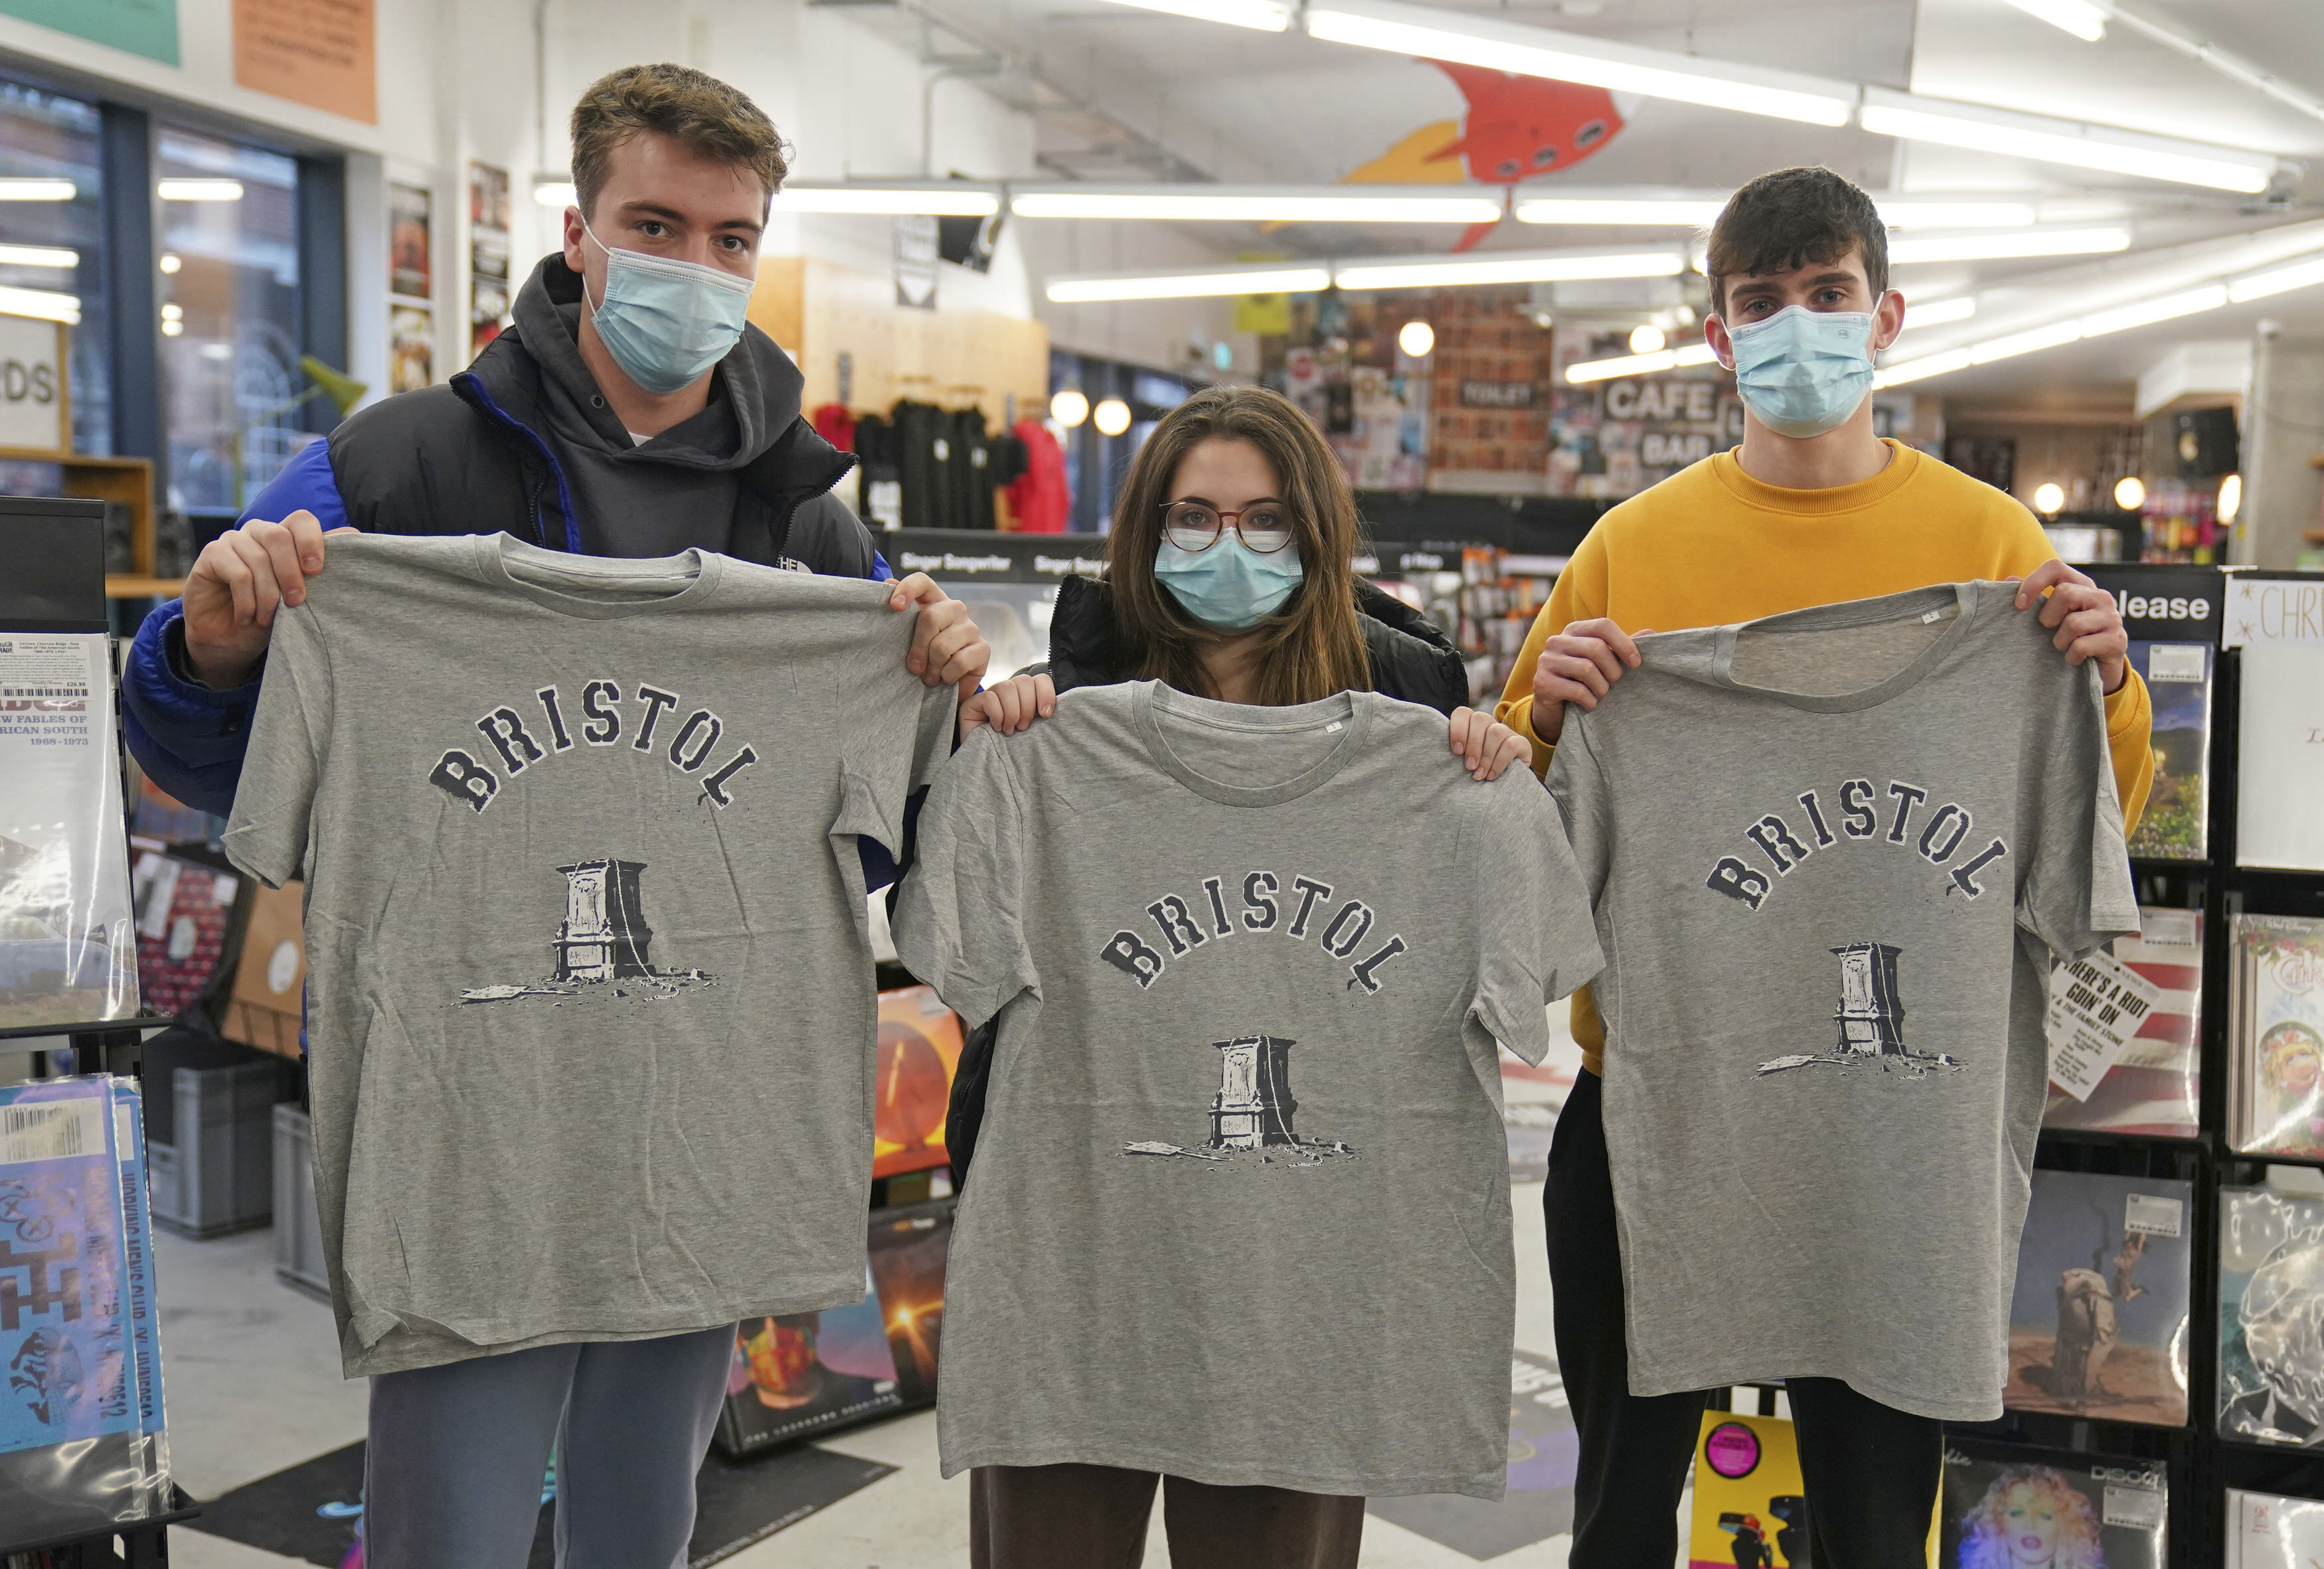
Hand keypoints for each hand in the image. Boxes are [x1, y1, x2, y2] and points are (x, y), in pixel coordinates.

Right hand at [181, 511, 348, 688]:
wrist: (229, 640)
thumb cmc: (271, 616)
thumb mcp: (301, 596)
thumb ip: (319, 567)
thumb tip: (353, 533)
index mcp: (285, 537)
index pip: (301, 519)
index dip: (311, 540)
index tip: (316, 570)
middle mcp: (258, 532)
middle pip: (279, 536)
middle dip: (291, 573)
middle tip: (296, 602)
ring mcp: (232, 541)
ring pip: (258, 558)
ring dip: (268, 595)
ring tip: (268, 618)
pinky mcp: (211, 555)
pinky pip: (236, 572)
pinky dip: (247, 600)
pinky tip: (247, 617)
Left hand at [887, 572, 990, 696]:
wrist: (949, 682)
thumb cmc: (925, 654)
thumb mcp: (908, 636)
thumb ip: (899, 613)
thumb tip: (888, 582)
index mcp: (933, 600)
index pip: (922, 582)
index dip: (908, 589)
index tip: (895, 606)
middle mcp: (954, 608)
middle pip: (930, 617)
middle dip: (918, 647)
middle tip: (914, 668)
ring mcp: (971, 627)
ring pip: (943, 645)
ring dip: (933, 668)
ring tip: (930, 677)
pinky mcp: (983, 648)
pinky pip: (959, 662)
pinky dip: (948, 675)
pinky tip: (947, 678)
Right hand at [959, 673, 1056, 740]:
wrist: (988, 766)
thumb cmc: (1012, 749)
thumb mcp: (1033, 732)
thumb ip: (1043, 716)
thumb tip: (1051, 710)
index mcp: (1025, 695)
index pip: (1040, 679)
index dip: (1046, 693)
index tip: (1046, 715)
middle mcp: (1008, 691)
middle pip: (1024, 681)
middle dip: (1027, 707)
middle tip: (1023, 728)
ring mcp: (989, 694)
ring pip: (1007, 687)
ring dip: (1012, 712)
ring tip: (1010, 730)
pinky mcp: (973, 703)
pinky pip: (989, 698)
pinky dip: (997, 715)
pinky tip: (996, 728)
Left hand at [1448, 707, 1528, 780]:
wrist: (1503, 783)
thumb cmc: (1475, 771)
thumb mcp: (1462, 761)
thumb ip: (1455, 754)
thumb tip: (1440, 758)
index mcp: (1471, 724)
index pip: (1463, 713)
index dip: (1458, 729)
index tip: (1456, 751)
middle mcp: (1489, 724)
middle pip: (1480, 719)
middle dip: (1473, 745)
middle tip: (1469, 767)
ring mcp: (1506, 731)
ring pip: (1496, 731)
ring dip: (1486, 756)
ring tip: (1479, 774)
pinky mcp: (1521, 743)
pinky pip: (1511, 745)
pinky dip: (1499, 761)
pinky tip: (1491, 775)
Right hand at [1527, 617, 1646, 745]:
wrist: (1554, 709)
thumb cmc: (1584, 680)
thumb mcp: (1605, 662)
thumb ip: (1623, 647)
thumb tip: (1653, 632)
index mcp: (1574, 630)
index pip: (1603, 625)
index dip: (1624, 643)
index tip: (1636, 663)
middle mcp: (1556, 641)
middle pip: (1597, 648)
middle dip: (1613, 671)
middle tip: (1614, 684)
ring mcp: (1546, 661)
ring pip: (1587, 669)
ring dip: (1602, 688)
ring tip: (1601, 694)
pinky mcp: (1542, 683)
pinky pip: (1576, 690)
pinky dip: (1590, 701)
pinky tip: (1590, 704)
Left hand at [2012, 560, 2126, 693]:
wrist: (2098, 670)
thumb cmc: (2069, 638)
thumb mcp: (2049, 616)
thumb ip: (2032, 597)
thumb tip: (2009, 579)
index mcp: (2081, 586)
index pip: (2055, 567)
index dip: (2033, 582)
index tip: (2019, 605)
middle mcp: (2100, 596)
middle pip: (2064, 593)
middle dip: (2048, 618)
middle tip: (2051, 631)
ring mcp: (2112, 617)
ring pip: (2073, 623)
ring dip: (2060, 642)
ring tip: (2065, 646)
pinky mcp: (2117, 640)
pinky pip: (2081, 646)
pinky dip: (2071, 657)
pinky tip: (2075, 659)